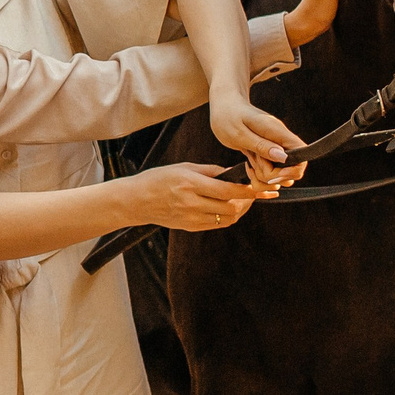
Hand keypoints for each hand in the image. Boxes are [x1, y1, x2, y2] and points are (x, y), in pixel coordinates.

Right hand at [125, 161, 292, 230]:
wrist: (136, 201)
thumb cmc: (158, 179)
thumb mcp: (183, 167)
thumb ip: (209, 171)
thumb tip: (232, 173)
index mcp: (190, 184)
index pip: (227, 191)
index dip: (246, 191)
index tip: (257, 187)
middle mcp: (191, 203)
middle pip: (230, 207)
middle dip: (247, 202)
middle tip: (253, 194)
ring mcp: (190, 218)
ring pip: (227, 219)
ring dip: (239, 211)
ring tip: (242, 202)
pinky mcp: (189, 227)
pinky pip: (216, 224)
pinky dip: (227, 217)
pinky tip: (228, 208)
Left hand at [208, 94, 304, 169]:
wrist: (224, 106)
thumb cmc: (228, 116)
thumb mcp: (239, 133)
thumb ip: (261, 145)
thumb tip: (284, 157)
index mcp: (277, 133)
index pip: (303, 154)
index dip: (292, 170)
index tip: (271, 174)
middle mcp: (281, 141)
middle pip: (292, 171)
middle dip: (272, 176)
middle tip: (253, 162)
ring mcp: (275, 149)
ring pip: (281, 176)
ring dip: (264, 178)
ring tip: (249, 163)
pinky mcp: (268, 155)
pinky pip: (270, 174)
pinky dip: (260, 177)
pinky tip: (249, 166)